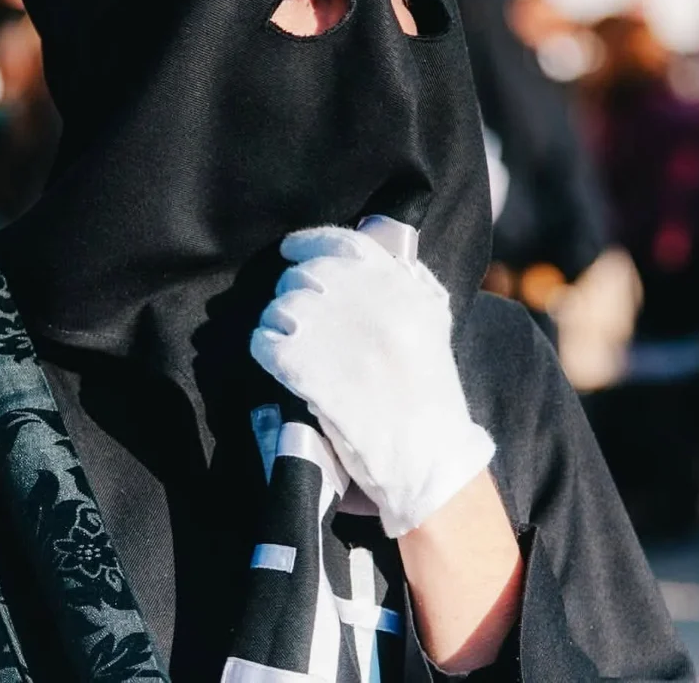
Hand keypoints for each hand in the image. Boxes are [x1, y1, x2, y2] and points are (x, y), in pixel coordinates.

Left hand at [250, 226, 494, 536]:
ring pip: (280, 307)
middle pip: (305, 275)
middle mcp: (366, 301)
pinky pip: (266, 341)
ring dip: (278, 322)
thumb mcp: (432, 320)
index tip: (291, 252)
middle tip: (300, 317)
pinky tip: (278, 361)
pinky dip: (266, 348)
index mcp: (398, 285)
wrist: (427, 456)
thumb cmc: (431, 392)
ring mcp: (333, 333)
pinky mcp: (306, 368)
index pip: (341, 242)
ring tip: (291, 343)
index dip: (308, 244)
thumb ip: (405, 280)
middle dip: (295, 293)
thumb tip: (368, 247)